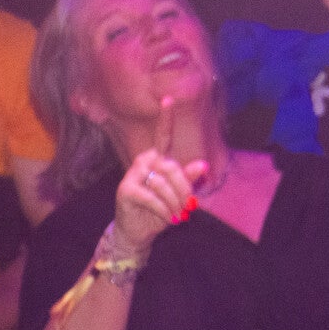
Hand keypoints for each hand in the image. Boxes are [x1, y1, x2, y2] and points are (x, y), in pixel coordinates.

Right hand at [110, 98, 207, 256]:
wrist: (138, 231)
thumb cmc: (161, 209)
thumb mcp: (179, 194)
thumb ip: (189, 179)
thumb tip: (203, 165)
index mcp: (158, 157)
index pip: (163, 135)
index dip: (165, 118)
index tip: (168, 98)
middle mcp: (144, 160)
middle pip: (172, 168)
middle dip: (184, 190)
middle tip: (187, 207)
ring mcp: (133, 174)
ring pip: (164, 184)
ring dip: (175, 203)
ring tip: (176, 214)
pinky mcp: (126, 189)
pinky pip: (153, 197)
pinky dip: (163, 209)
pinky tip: (165, 216)